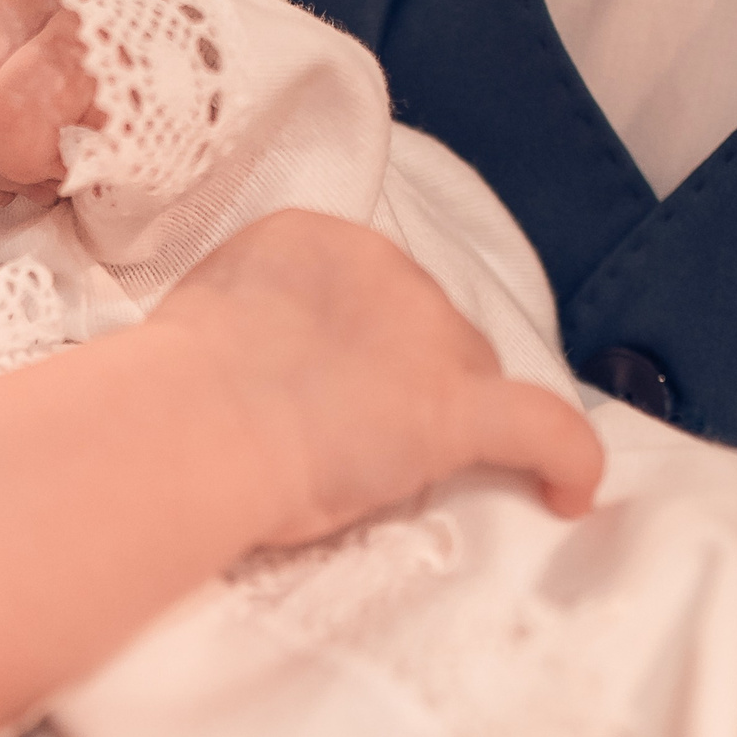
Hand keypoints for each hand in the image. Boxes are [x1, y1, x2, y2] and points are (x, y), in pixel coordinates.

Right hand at [151, 211, 604, 541]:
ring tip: (396, 475)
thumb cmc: (169, 390)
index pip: (364, 290)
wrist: (193, 422)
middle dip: (401, 378)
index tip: (318, 387)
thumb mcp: (201, 324)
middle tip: (346, 439)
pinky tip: (567, 495)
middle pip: (425, 328)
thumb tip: (248, 365)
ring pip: (470, 372)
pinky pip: (544, 428)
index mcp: (311, 240)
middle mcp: (382, 268)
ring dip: (447, 414)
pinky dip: (565, 460)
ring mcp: (429, 334)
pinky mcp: (462, 405)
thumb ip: (246, 327)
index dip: (353, 345)